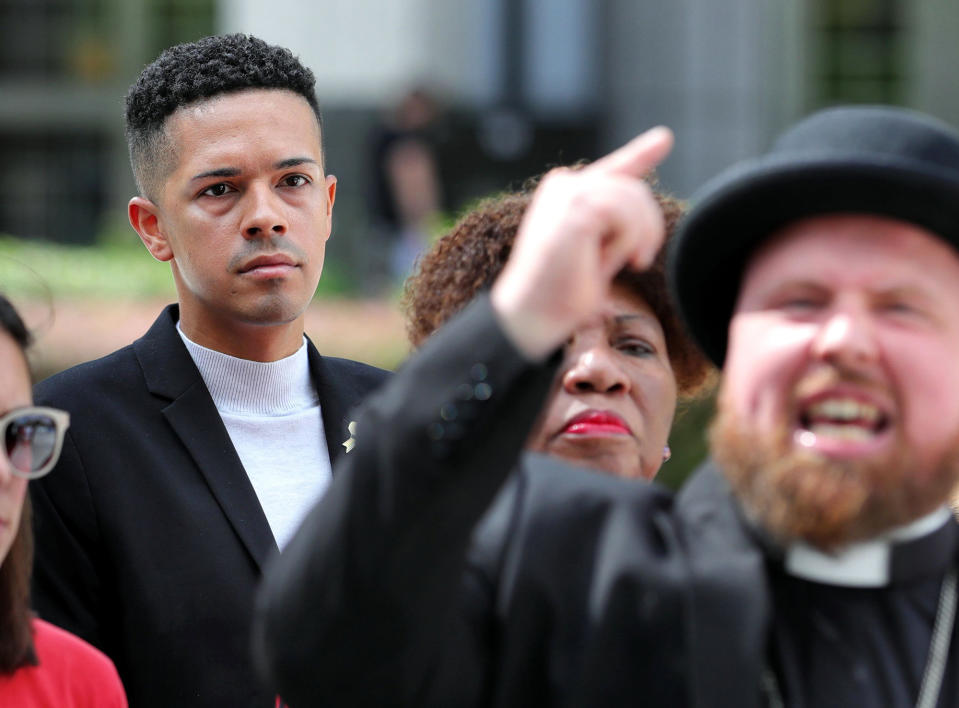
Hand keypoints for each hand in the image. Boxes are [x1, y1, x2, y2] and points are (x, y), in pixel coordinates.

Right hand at [491, 126, 673, 359]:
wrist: (530, 316)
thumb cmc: (560, 295)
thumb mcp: (598, 252)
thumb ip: (616, 225)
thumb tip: (639, 211)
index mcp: (566, 192)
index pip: (613, 169)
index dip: (641, 154)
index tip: (664, 139)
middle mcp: (565, 185)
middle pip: (635, 188)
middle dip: (646, 227)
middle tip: (635, 262)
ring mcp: (568, 193)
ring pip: (635, 199)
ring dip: (635, 239)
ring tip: (614, 265)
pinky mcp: (576, 208)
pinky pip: (626, 216)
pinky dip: (626, 243)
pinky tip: (603, 262)